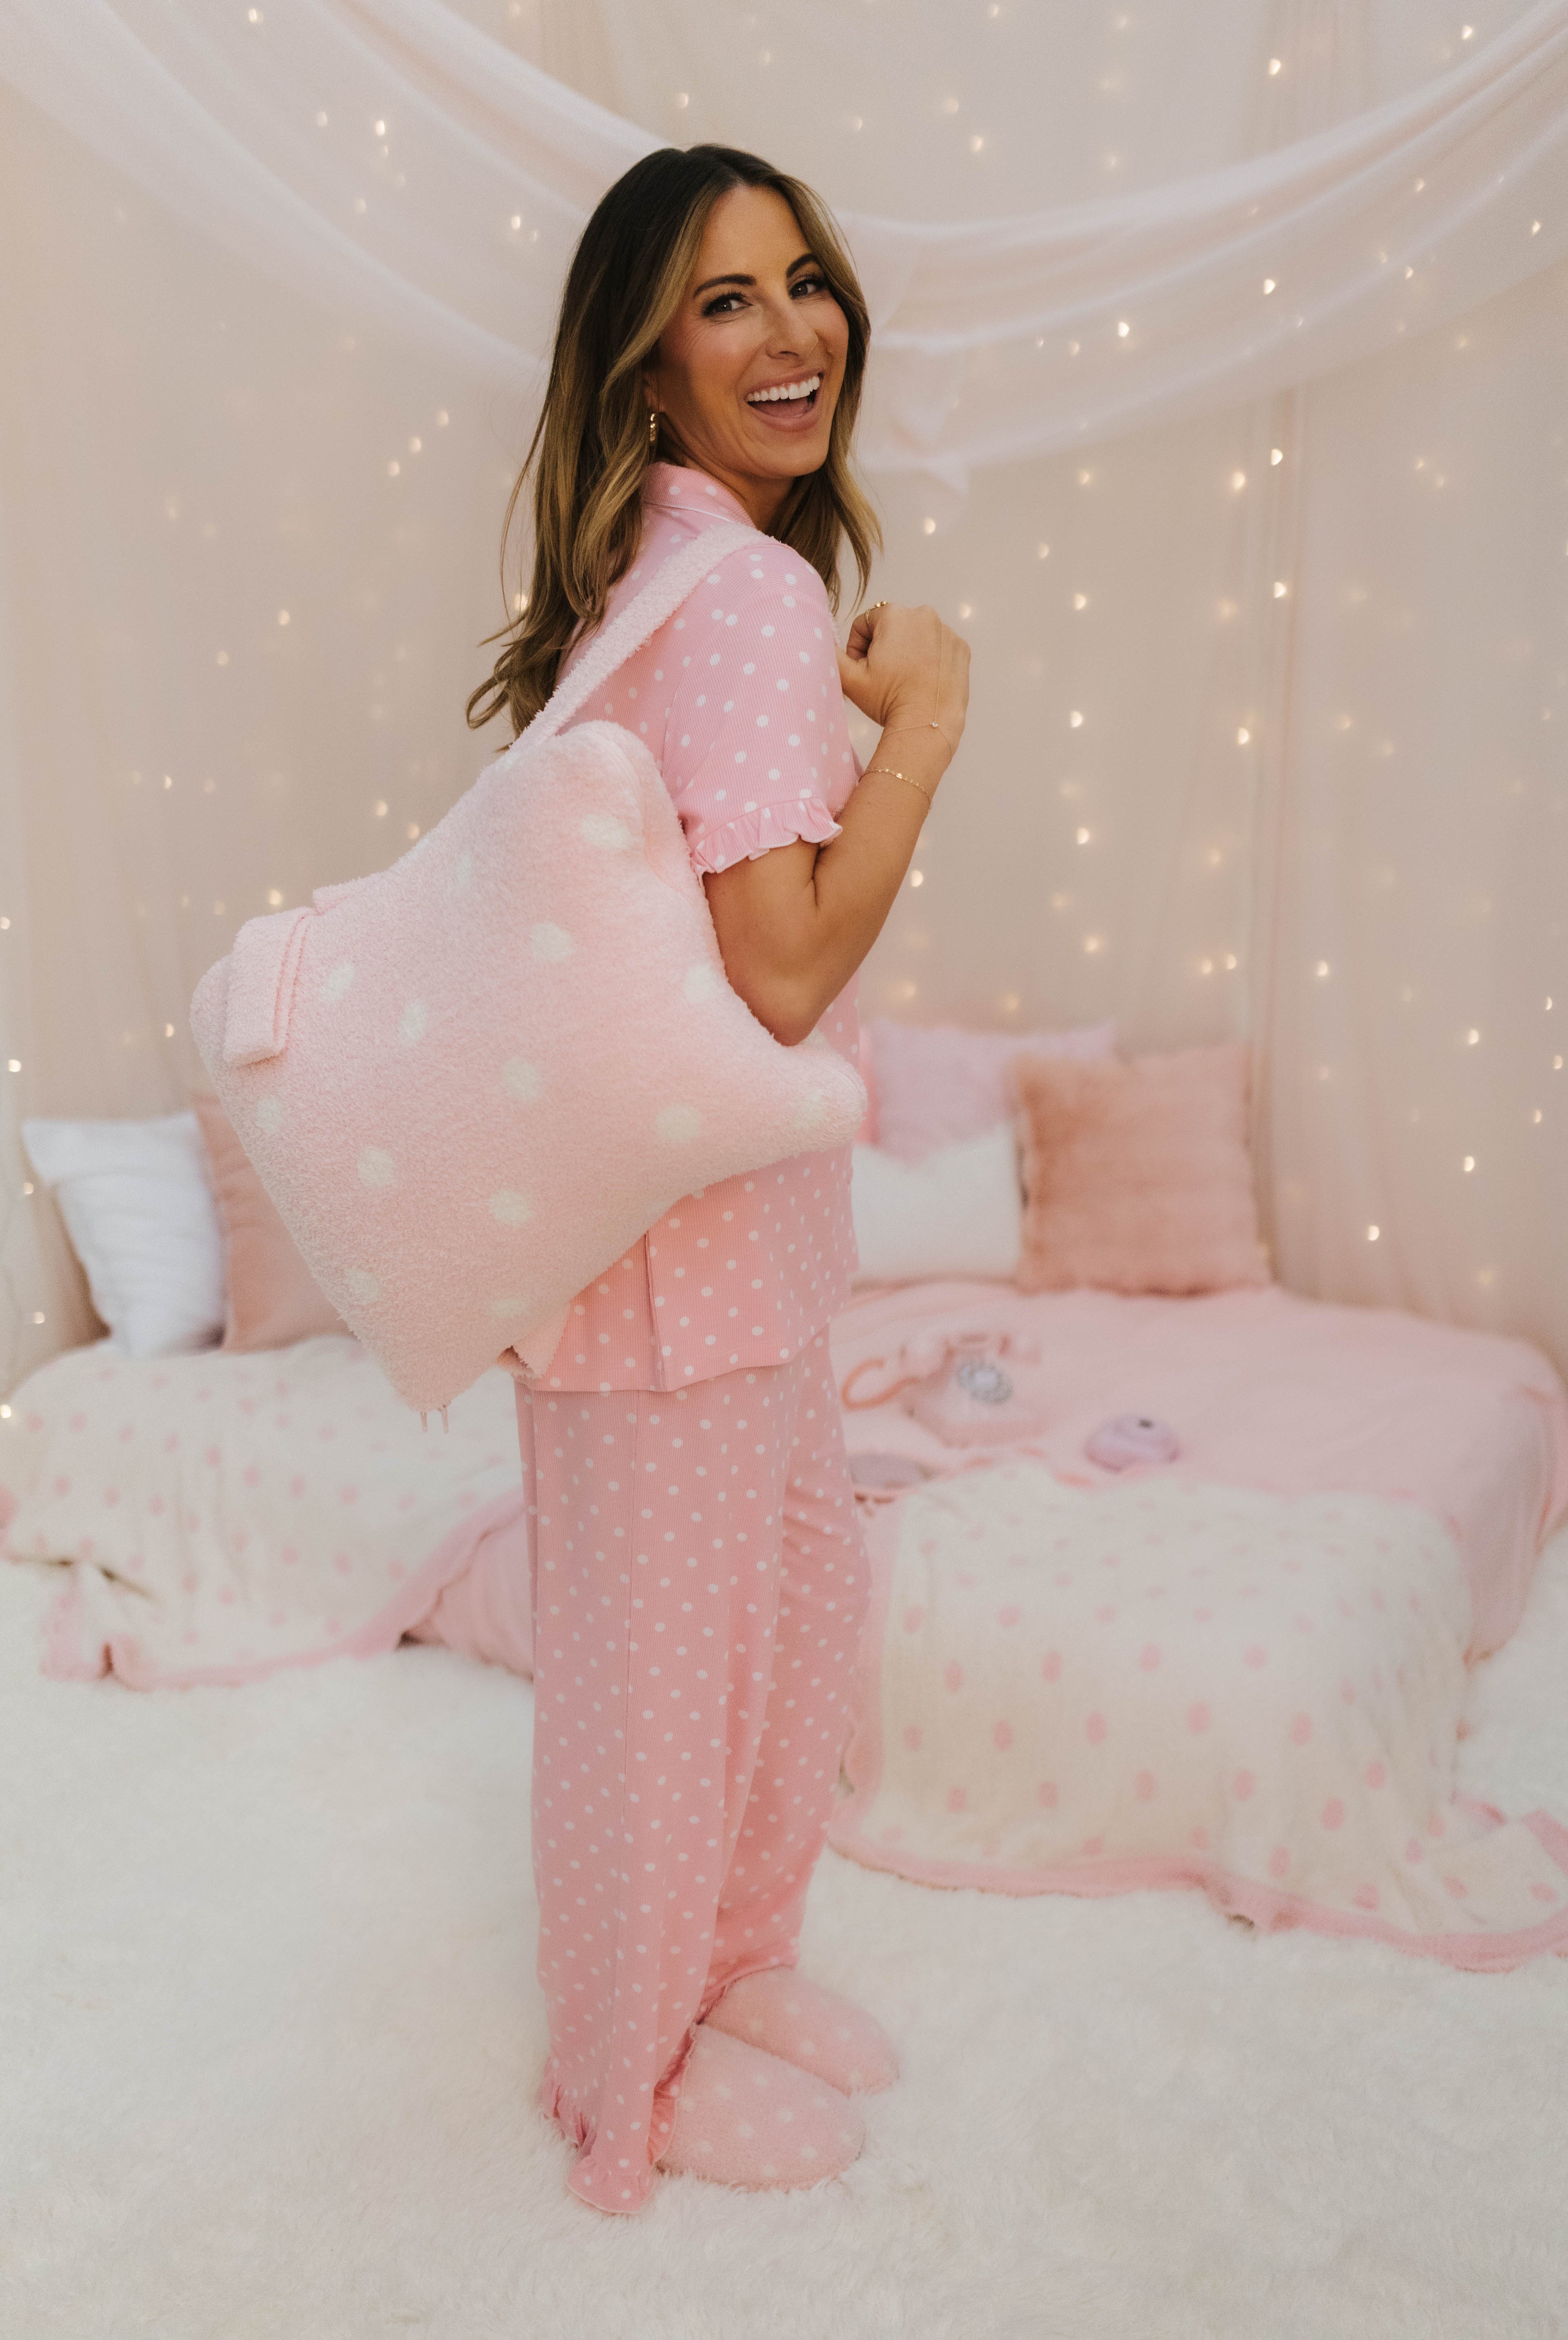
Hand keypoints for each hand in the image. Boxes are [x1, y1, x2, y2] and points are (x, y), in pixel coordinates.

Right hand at [838, 602, 969, 752]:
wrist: (927, 726)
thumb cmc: (888, 701)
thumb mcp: (848, 678)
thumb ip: (828, 652)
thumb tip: (816, 636)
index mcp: (894, 614)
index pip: (865, 623)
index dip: (858, 648)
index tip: (865, 671)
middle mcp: (924, 615)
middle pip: (892, 628)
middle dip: (884, 649)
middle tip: (884, 679)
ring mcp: (947, 631)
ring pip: (916, 637)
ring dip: (907, 653)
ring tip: (904, 681)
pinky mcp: (961, 649)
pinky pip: (939, 648)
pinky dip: (930, 661)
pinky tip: (923, 682)